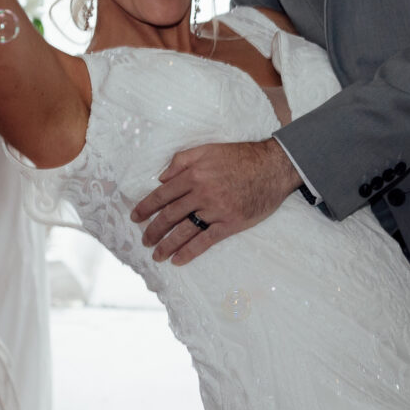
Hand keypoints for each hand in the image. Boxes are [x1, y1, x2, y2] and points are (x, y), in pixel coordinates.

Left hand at [131, 138, 301, 264]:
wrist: (273, 167)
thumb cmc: (241, 157)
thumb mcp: (208, 149)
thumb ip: (182, 160)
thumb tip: (162, 177)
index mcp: (194, 175)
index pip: (163, 194)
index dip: (146, 207)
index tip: (136, 217)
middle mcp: (202, 193)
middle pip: (170, 216)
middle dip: (154, 230)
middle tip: (144, 240)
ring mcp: (216, 210)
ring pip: (185, 231)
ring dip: (167, 245)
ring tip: (157, 255)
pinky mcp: (231, 223)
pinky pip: (206, 241)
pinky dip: (190, 252)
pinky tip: (178, 260)